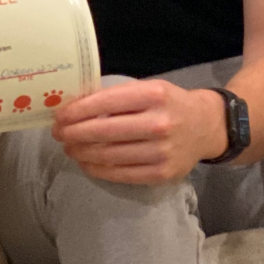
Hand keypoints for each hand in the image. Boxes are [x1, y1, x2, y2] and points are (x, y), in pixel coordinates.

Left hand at [51, 79, 227, 184]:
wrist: (205, 127)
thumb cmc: (169, 103)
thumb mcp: (147, 89)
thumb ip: (116, 97)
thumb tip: (75, 108)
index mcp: (153, 95)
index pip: (105, 103)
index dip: (77, 111)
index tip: (59, 115)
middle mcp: (158, 124)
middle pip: (104, 131)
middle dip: (73, 133)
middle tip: (58, 134)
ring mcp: (161, 152)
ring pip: (109, 155)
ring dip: (81, 152)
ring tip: (68, 148)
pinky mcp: (161, 174)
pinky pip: (121, 174)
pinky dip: (97, 169)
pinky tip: (85, 162)